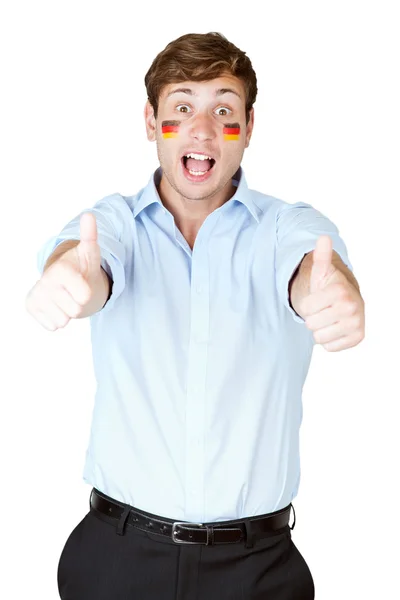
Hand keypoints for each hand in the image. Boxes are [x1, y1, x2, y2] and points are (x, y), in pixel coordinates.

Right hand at [26, 212, 101, 330]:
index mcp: (60, 269)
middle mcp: (44, 281)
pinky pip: (53, 326)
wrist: (65, 281)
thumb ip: (90, 236)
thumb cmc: (81, 268)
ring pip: (63, 320)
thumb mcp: (90, 253)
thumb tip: (89, 215)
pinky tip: (56, 305)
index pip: (84, 296)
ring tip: (66, 298)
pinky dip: (58, 319)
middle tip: (74, 292)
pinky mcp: (31, 307)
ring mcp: (36, 295)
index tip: (81, 283)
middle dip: (78, 304)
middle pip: (75, 310)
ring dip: (68, 312)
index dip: (87, 293)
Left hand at [300, 235, 364, 351]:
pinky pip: (330, 347)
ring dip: (320, 330)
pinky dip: (329, 340)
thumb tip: (323, 238)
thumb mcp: (321, 271)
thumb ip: (321, 256)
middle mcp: (352, 307)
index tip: (318, 298)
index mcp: (340, 291)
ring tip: (328, 318)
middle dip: (313, 318)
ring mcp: (357, 324)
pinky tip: (335, 327)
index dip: (307, 305)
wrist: (345, 301)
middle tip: (323, 309)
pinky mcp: (358, 338)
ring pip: (320, 338)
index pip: (305, 309)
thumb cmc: (328, 287)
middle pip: (311, 325)